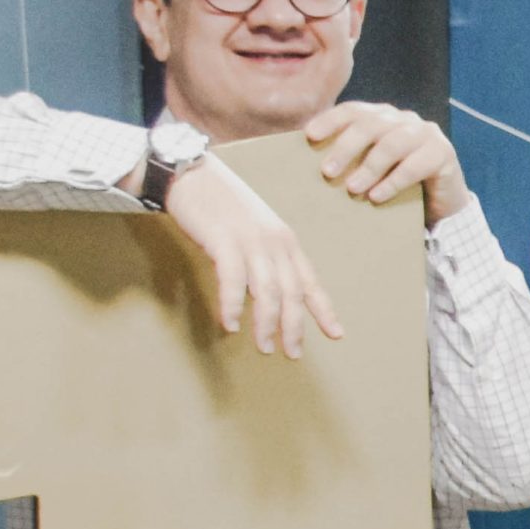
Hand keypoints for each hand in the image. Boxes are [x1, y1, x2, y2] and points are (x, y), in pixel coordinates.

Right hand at [164, 154, 344, 356]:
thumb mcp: (256, 232)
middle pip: (292, 293)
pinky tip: (231, 325)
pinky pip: (234, 280)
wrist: (193, 174)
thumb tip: (271, 293)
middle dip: (294, 327)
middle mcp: (276, 243)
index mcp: (287, 242)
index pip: (310, 282)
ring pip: (268, 291)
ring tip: (265, 348)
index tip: (336, 334)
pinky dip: (234, 305)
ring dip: (267, 324)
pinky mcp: (224, 240)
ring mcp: (251, 241)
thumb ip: (267, 259)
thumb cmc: (222, 207)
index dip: (324, 310)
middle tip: (291, 354)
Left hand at [305, 102, 469, 227]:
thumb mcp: (370, 168)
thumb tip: (305, 166)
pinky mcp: (443, 154)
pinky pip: (416, 165)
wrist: (441, 202)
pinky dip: (393, 182)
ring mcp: (426, 134)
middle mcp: (405, 120)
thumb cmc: (396, 184)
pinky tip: (377, 197)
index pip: (354, 110)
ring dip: (370, 167)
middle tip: (327, 171)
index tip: (309, 135)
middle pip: (372, 125)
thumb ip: (348, 161)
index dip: (331, 120)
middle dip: (346, 147)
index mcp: (383, 117)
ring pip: (393, 144)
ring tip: (352, 188)